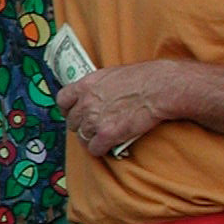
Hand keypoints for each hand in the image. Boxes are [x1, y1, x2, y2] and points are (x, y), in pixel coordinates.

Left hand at [54, 62, 177, 156]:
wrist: (160, 88)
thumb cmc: (144, 78)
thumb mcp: (113, 74)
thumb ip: (98, 86)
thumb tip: (96, 95)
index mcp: (86, 85)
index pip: (62, 100)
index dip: (68, 109)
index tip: (74, 112)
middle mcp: (86, 103)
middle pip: (72, 122)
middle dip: (82, 125)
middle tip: (94, 127)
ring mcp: (95, 120)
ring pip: (82, 138)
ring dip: (92, 139)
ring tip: (104, 137)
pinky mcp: (106, 135)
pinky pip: (95, 149)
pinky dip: (101, 150)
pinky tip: (110, 146)